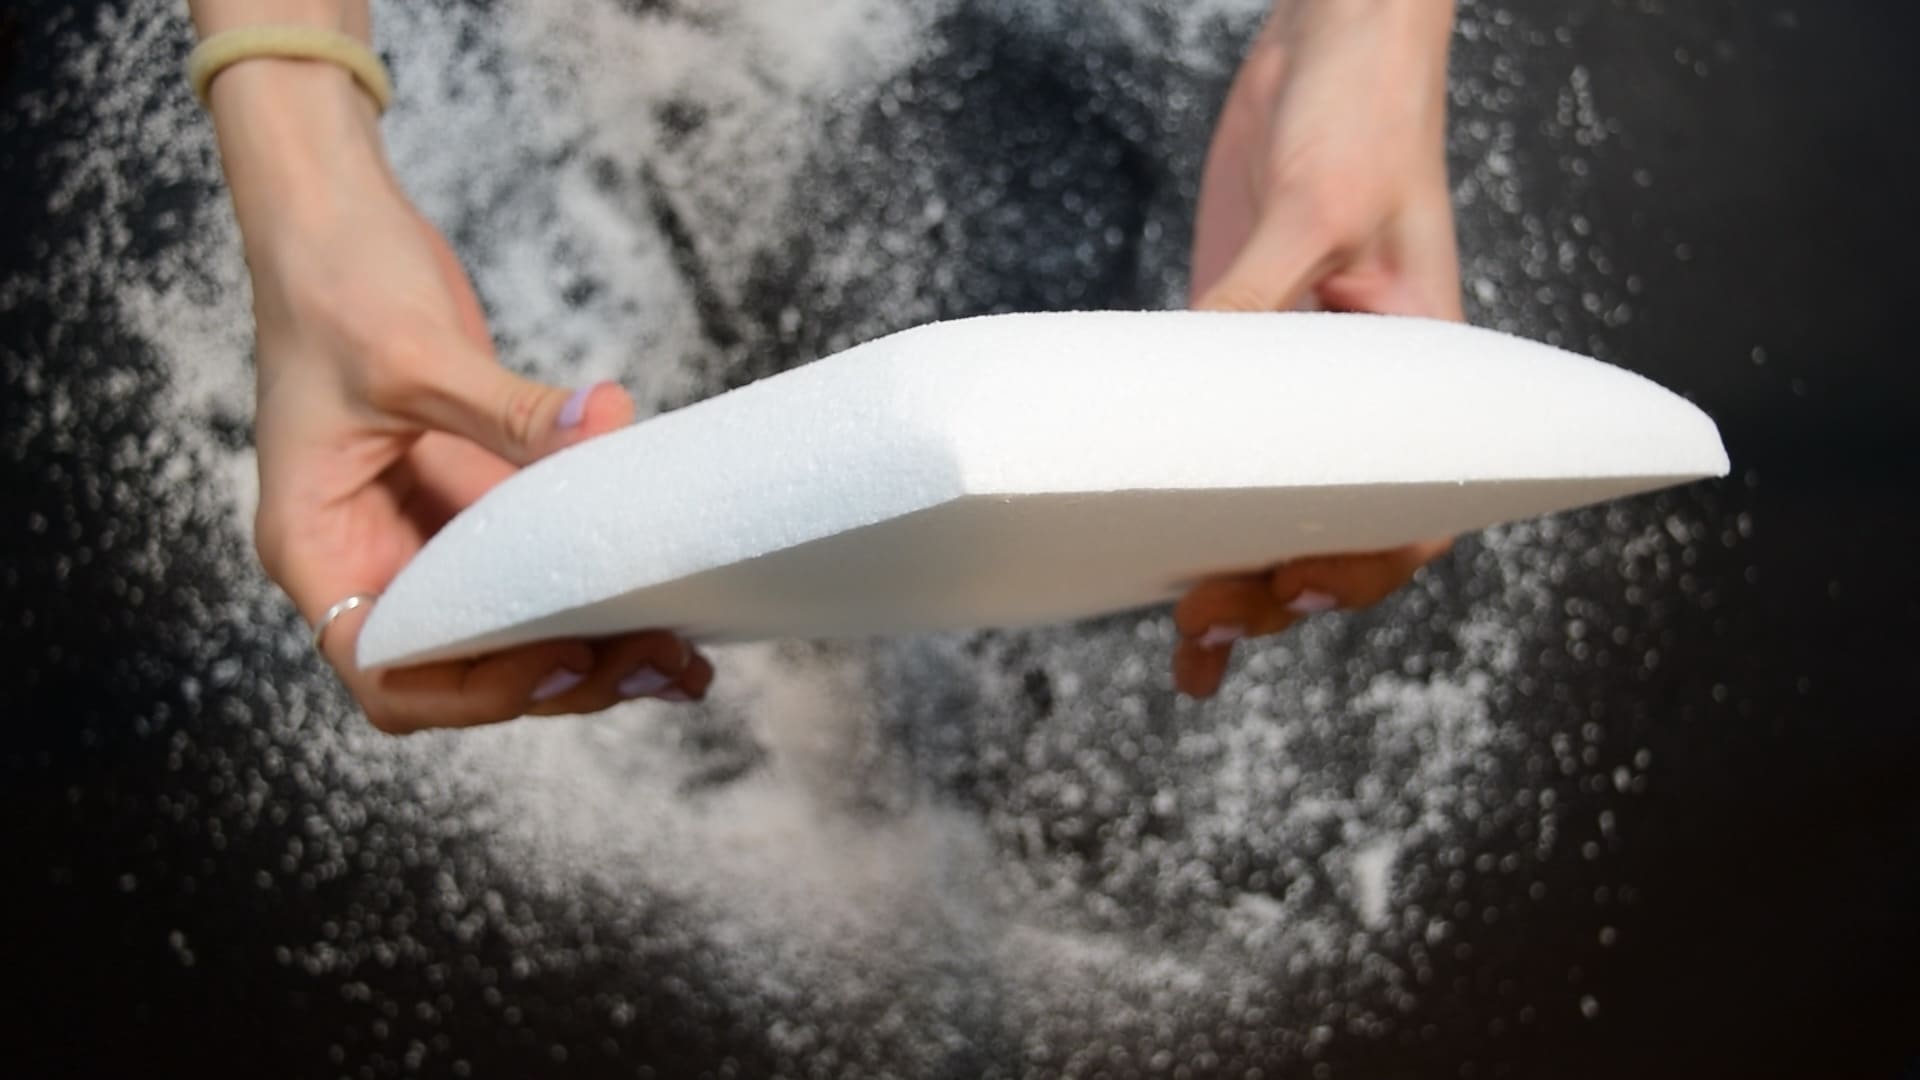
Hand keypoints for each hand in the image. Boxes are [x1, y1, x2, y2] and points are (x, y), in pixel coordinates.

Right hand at [210, 59, 710, 731]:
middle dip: (560, 678)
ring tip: (682, 659)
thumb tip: (600, 429)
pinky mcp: (474, 502)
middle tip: (656, 662)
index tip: (560, 658)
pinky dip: (596, 587)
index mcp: (319, 545)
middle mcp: (368, 556)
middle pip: (461, 667)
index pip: (386, 668)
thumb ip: (506, 409)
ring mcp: (425, 533)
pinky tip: (669, 601)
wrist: (333, 217)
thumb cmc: (331, 281)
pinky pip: (539, 565)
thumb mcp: (413, 351)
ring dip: (593, 649)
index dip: (473, 688)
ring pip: (509, 629)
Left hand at [1176, 0, 1460, 697]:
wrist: (1333, 44)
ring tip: (1189, 651)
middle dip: (1278, 595)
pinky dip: (1191, 507)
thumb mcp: (1314, 206)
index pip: (1414, 507)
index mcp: (1428, 375)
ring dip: (1237, 581)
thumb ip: (1254, 297)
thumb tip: (1190, 392)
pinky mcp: (1244, 352)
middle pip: (1340, 530)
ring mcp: (1302, 383)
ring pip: (1278, 506)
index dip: (1358, 567)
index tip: (1290, 588)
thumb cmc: (1367, 114)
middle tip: (1204, 632)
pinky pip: (1221, 451)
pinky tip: (1152, 558)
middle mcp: (1369, 398)